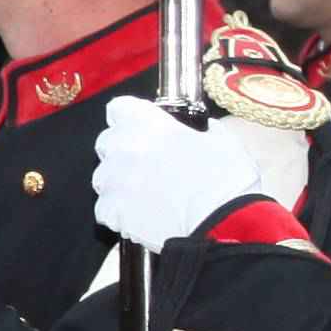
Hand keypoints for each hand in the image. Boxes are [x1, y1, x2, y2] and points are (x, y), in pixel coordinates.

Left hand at [91, 94, 282, 248]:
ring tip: (147, 193)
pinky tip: (141, 214)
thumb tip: (202, 128)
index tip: (139, 125)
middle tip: (148, 164)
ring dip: (119, 181)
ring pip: (104, 176)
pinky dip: (118, 211)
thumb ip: (203, 130)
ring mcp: (113, 180)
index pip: (119, 108)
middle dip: (123, 150)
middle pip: (108, 142)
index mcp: (148, 124)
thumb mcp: (223, 141)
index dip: (130, 117)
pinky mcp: (110, 210)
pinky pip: (104, 207)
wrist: (222, 223)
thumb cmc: (226, 181)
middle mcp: (124, 148)